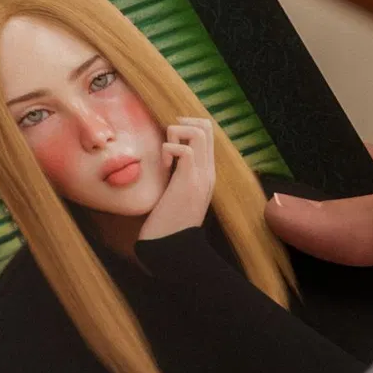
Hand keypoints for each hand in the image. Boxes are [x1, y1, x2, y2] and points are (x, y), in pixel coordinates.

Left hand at [138, 118, 215, 242]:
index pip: (208, 133)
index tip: (170, 141)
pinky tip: (164, 167)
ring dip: (176, 134)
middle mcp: (208, 172)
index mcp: (206, 173)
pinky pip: (185, 151)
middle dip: (182, 123)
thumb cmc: (168, 223)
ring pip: (199, 132)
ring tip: (166, 156)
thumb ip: (177, 175)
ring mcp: (201, 176)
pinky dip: (170, 150)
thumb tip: (166, 159)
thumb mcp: (175, 193)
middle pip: (207, 126)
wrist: (171, 249)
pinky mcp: (189, 183)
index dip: (187, 126)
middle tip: (167, 141)